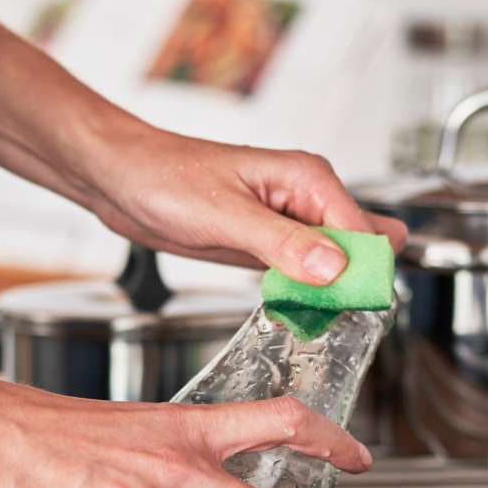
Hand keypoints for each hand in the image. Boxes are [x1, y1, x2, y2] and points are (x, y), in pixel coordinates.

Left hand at [80, 124, 407, 285]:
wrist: (121, 178)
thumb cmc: (163, 177)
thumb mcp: (225, 215)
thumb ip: (282, 243)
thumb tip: (335, 267)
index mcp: (308, 178)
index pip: (366, 233)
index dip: (362, 272)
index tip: (345, 305)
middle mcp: (307, 199)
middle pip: (362, 249)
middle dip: (351, 284)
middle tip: (320, 309)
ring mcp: (291, 223)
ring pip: (338, 266)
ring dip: (327, 294)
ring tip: (299, 310)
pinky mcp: (272, 245)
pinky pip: (307, 275)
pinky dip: (304, 295)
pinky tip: (285, 306)